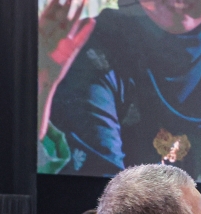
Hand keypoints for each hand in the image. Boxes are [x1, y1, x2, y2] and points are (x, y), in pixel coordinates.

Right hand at [38, 0, 94, 138]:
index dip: (81, 31)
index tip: (91, 21)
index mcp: (58, 55)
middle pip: (67, 25)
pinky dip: (53, 6)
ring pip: (59, 16)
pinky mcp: (37, 27)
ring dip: (69, 5)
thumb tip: (40, 137)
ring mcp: (47, 34)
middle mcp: (55, 43)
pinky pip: (46, 14)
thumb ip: (42, 117)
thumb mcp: (39, 101)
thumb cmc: (38, 83)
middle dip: (75, 12)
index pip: (72, 42)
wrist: (33, 74)